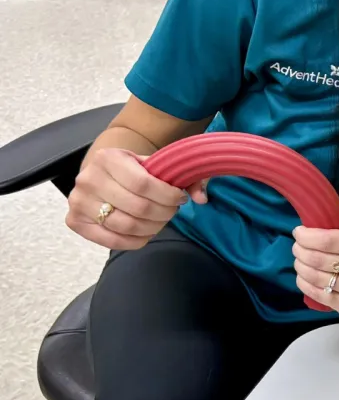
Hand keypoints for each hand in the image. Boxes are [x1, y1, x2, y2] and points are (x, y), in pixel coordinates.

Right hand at [66, 147, 205, 250]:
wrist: (101, 171)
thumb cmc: (132, 168)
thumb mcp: (153, 163)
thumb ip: (183, 176)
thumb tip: (201, 197)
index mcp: (107, 158)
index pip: (144, 185)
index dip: (168, 196)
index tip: (180, 198)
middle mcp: (88, 179)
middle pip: (138, 208)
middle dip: (164, 213)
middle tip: (172, 211)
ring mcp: (78, 202)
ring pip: (126, 226)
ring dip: (153, 227)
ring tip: (161, 220)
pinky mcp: (75, 222)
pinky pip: (111, 241)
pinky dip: (135, 241)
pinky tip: (147, 232)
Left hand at [292, 211, 338, 315]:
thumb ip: (338, 218)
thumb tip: (314, 206)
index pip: (329, 240)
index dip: (307, 237)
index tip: (298, 232)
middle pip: (319, 260)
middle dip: (301, 251)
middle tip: (297, 247)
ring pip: (317, 278)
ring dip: (301, 267)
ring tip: (300, 261)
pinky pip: (319, 294)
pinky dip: (304, 284)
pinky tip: (304, 276)